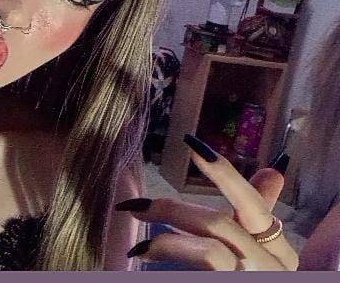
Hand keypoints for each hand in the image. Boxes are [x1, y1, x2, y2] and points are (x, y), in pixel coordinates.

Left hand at [114, 134, 298, 270]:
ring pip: (210, 255)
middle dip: (171, 210)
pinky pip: (199, 277)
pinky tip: (146, 268)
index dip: (223, 173)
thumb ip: (261, 213)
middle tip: (133, 205)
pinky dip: (170, 266)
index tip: (192, 143)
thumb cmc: (258, 276)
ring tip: (137, 245)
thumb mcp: (267, 251)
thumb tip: (273, 169)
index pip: (251, 204)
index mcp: (277, 250)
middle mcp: (269, 267)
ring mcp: (250, 281)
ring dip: (167, 243)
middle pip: (218, 226)